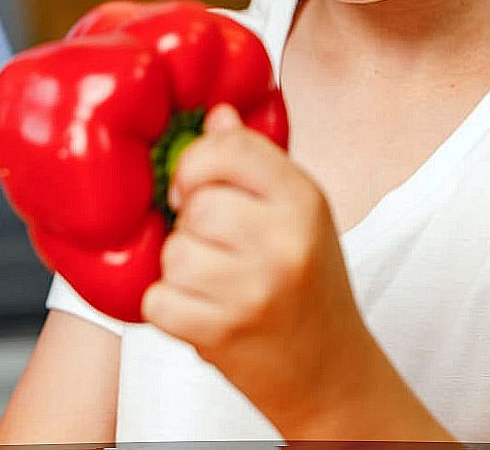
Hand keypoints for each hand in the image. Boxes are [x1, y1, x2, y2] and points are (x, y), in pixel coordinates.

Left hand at [140, 103, 369, 429]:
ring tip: (214, 284)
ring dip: (180, 270)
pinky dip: (169, 308)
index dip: (198, 163)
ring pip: (173, 251)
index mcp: (303, 200)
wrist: (331, 374)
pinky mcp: (223, 332)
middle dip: (192, 226)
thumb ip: (254, 162)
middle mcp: (284, 240)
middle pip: (195, 203)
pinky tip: (202, 312)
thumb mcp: (297, 214)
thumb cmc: (309, 288)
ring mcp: (255, 289)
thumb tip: (217, 114)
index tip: (197, 186)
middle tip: (218, 250)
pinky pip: (158, 300)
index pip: (230, 147)